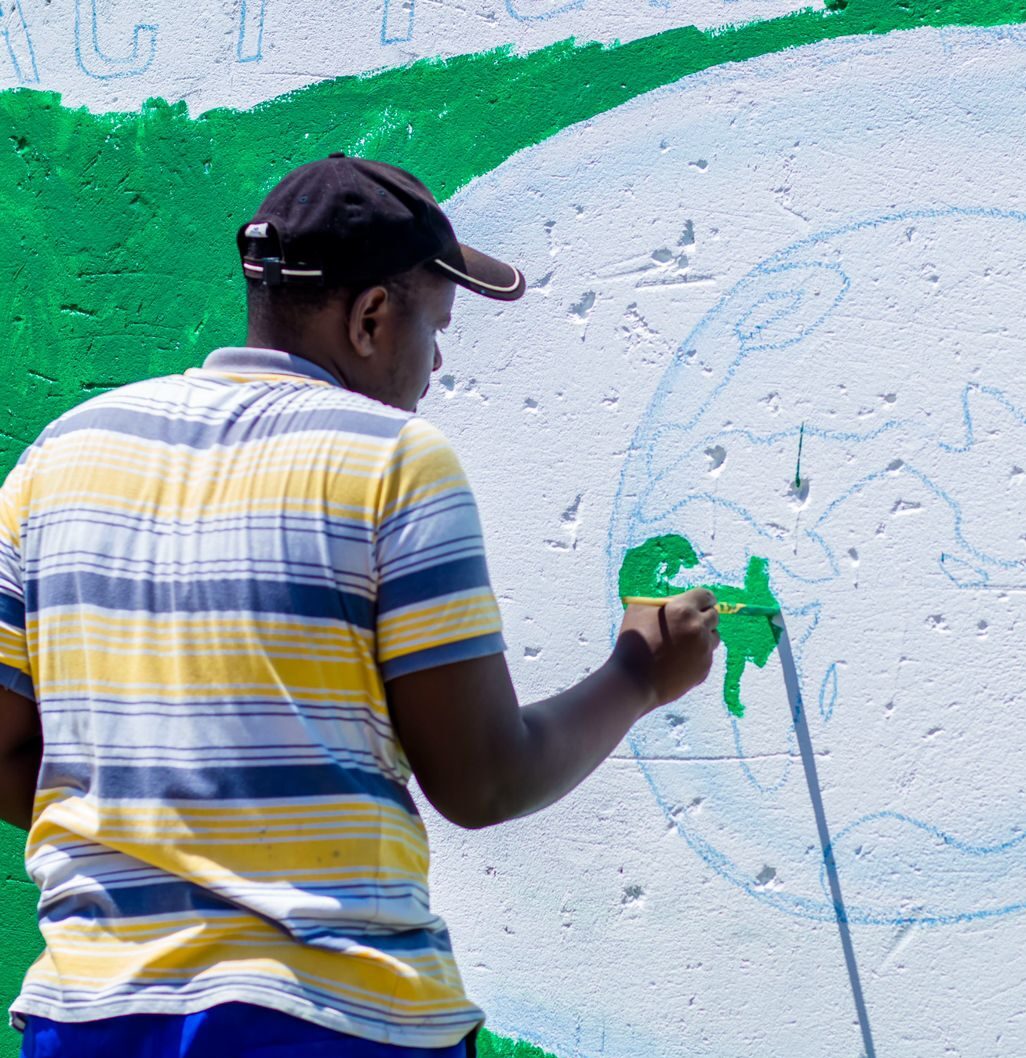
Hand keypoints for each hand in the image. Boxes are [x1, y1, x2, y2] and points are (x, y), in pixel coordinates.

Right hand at [613, 589, 720, 709]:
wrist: (634, 681)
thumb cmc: (633, 643)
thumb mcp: (639, 611)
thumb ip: (661, 602)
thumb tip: (676, 601)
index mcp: (683, 609)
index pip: (706, 596)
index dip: (703, 599)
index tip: (700, 603)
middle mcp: (698, 627)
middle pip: (714, 616)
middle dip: (703, 616)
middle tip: (691, 622)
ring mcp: (704, 649)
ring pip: (714, 636)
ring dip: (703, 636)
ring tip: (683, 643)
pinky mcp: (705, 668)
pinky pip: (707, 655)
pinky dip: (697, 656)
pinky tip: (679, 661)